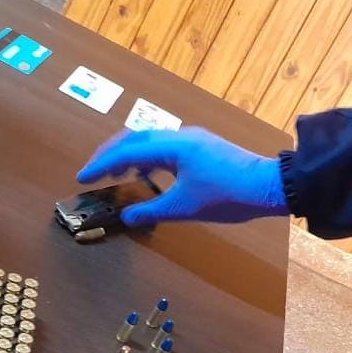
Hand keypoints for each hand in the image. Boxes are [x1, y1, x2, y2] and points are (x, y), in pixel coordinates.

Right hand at [77, 128, 287, 224]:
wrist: (269, 186)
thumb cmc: (228, 196)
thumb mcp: (186, 208)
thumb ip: (152, 210)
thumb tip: (127, 216)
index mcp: (173, 146)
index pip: (127, 151)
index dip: (101, 164)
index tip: (82, 177)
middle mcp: (181, 136)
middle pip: (136, 137)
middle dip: (111, 153)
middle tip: (93, 172)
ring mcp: (194, 140)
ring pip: (152, 140)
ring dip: (130, 154)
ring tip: (116, 173)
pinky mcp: (204, 147)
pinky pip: (167, 146)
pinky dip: (149, 157)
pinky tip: (148, 173)